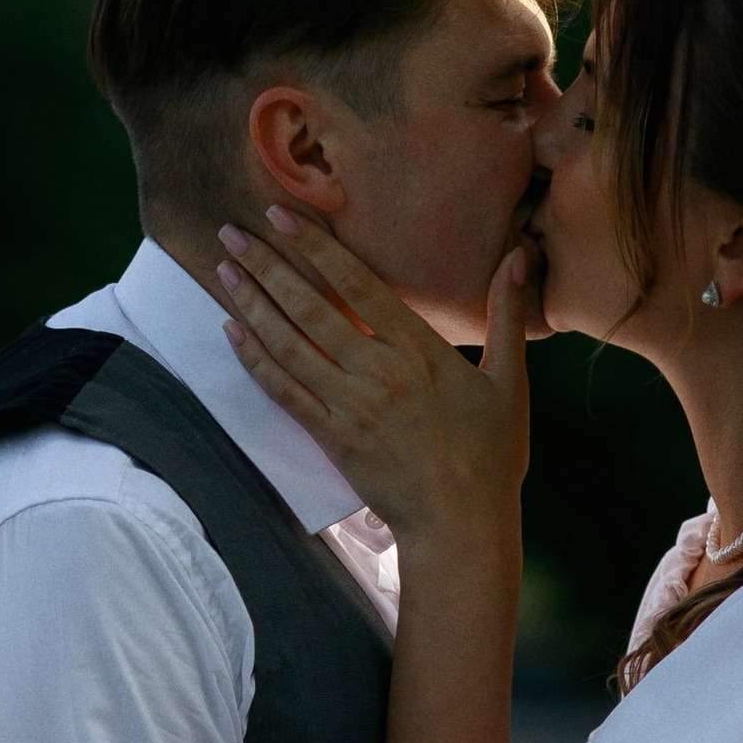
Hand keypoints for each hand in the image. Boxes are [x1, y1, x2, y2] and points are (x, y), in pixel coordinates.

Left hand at [217, 210, 531, 552]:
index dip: (317, 247)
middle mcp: (378, 372)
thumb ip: (506, 314)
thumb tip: (519, 255)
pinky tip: (232, 333)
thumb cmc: (492, 456)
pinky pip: (284, 392)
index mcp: (420, 351)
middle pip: (311, 308)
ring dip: (252, 305)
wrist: (462, 525)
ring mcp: (350, 407)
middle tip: (231, 233)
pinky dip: (255, 361)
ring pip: (289, 345)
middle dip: (268, 266)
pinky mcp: (332, 439)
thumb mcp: (511, 381)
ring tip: (224, 271)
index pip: (358, 284)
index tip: (283, 216)